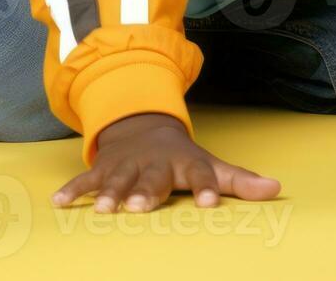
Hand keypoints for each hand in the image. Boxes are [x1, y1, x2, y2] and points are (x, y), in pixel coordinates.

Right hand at [49, 112, 281, 212]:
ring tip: (102, 210)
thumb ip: (239, 180)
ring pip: (118, 180)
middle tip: (142, 207)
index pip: (200, 176)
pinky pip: (85, 179)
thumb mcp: (210, 164)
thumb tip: (277, 189)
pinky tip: (58, 202)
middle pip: (152, 179)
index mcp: (184, 163)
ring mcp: (127, 165)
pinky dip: (72, 189)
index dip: (206, 188)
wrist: (141, 125)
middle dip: (146, 192)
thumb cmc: (180, 157)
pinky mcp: (103, 168)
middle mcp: (155, 163)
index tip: (211, 204)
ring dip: (110, 193)